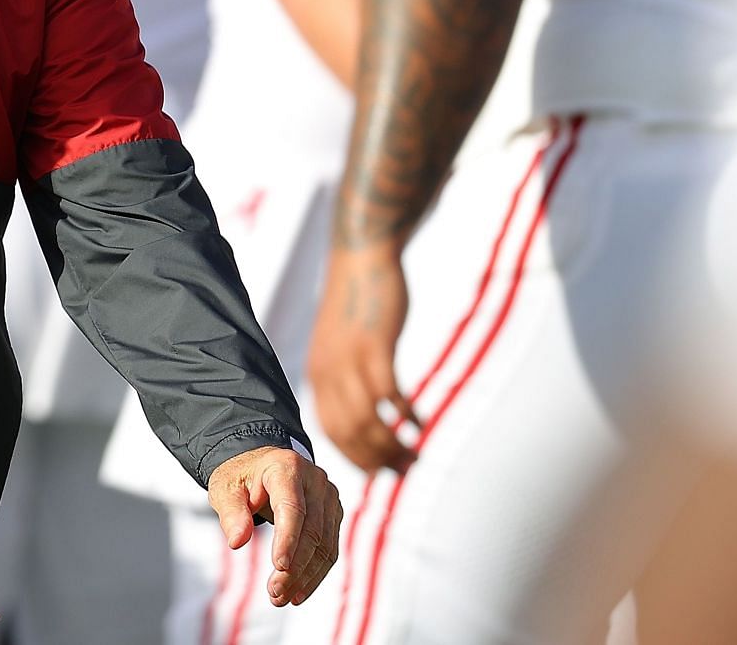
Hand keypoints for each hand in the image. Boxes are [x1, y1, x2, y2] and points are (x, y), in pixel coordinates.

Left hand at [206, 445, 342, 606]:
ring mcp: (329, 497)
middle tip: (275, 594)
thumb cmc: (241, 478)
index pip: (292, 508)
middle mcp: (315, 480)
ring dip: (306, 576)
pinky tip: (298, 592)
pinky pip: (329, 549)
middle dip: (295, 567)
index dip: (288, 539)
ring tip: (282, 598)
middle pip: (312, 530)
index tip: (279, 567)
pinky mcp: (334, 514)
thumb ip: (231, 513)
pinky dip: (315, 573)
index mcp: (287, 467)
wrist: (262, 465)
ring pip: (324, 544)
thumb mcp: (225, 489)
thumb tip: (237, 542)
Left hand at [308, 243, 420, 472]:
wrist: (360, 261)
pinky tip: (418, 422)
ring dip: (392, 444)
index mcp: (318, 375)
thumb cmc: (355, 307)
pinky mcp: (374, 345)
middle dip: (376, 459)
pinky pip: (388, 392)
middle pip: (348, 432)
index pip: (329, 431)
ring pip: (367, 419)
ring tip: (414, 454)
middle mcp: (327, 372)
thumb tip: (363, 414)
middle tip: (404, 472)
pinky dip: (404, 413)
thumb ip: (345, 379)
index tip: (378, 474)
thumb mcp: (341, 347)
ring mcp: (349, 359)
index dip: (354, 457)